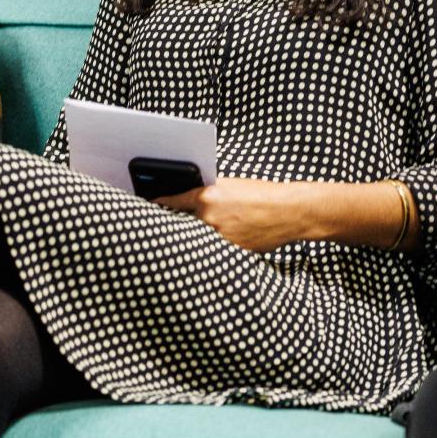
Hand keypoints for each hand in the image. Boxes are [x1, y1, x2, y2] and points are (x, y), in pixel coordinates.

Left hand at [156, 177, 304, 252]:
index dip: (157, 204)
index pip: (171, 201)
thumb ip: (207, 193)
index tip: (148, 206)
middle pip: (179, 223)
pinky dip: (209, 247)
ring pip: (195, 239)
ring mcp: (219, 237)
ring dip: (191, 238)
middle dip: (173, 224)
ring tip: (188, 237)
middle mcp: (209, 218)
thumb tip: (186, 202)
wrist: (288, 211)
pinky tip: (210, 245)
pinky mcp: (230, 251)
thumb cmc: (261, 194)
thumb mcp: (231, 186)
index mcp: (207, 197)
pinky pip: (212, 249)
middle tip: (161, 226)